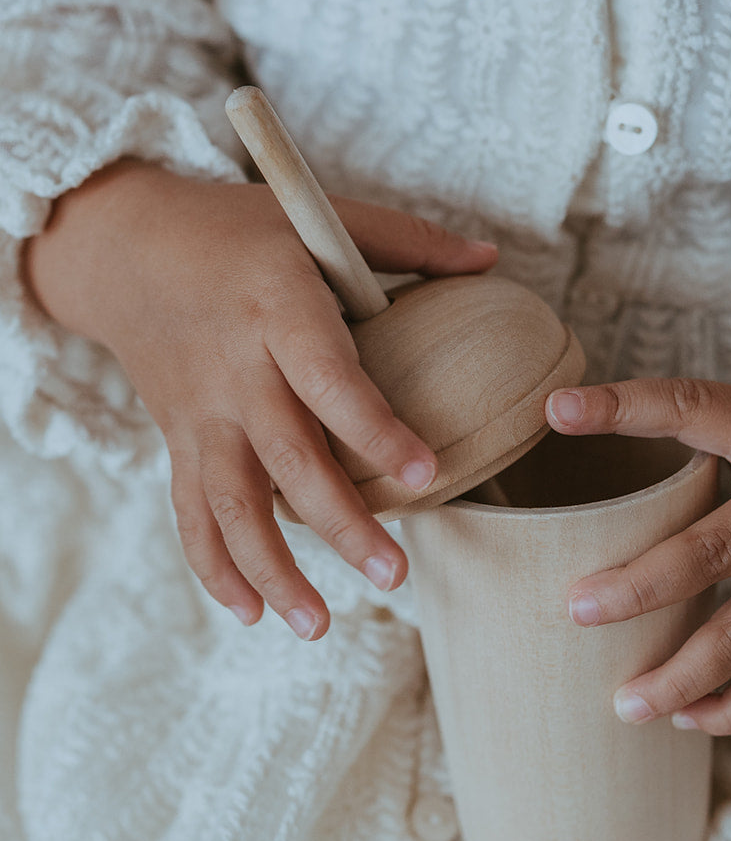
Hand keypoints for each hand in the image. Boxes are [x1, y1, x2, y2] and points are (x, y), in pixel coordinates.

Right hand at [24, 160, 497, 636]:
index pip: (330, 380)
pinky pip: (190, 513)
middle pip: (287, 459)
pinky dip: (215, 567)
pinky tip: (253, 612)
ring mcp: (200, 412)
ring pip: (232, 504)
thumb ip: (409, 240)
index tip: (428, 474)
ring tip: (319, 625)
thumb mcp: (318, 214)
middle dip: (341, 524)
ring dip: (272, 569)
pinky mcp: (176, 439)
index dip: (376, 430)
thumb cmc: (238, 229)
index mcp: (278, 307)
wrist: (126, 247)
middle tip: (395, 576)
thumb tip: (494, 263)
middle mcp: (235, 368)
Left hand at [545, 379, 730, 733]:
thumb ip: (694, 424)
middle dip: (638, 588)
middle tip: (575, 608)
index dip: (625, 407)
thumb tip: (569, 420)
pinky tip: (684, 716)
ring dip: (677, 676)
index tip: (558, 411)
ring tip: (622, 701)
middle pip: (710, 552)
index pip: (692, 408)